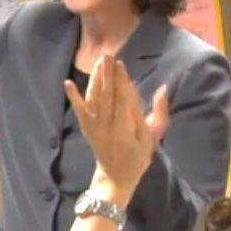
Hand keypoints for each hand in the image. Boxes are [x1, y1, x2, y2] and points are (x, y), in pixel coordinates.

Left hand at [65, 55, 167, 199]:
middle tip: (107, 54)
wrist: (116, 176)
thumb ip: (158, 112)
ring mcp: (95, 126)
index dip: (121, 81)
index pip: (124, 100)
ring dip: (95, 79)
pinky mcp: (86, 127)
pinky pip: (79, 110)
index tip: (120, 64)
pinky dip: (73, 97)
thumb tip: (162, 88)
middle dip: (107, 74)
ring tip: (98, 61)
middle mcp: (108, 125)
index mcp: (126, 128)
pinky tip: (67, 83)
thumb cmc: (138, 156)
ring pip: (94, 98)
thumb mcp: (153, 136)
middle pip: (107, 95)